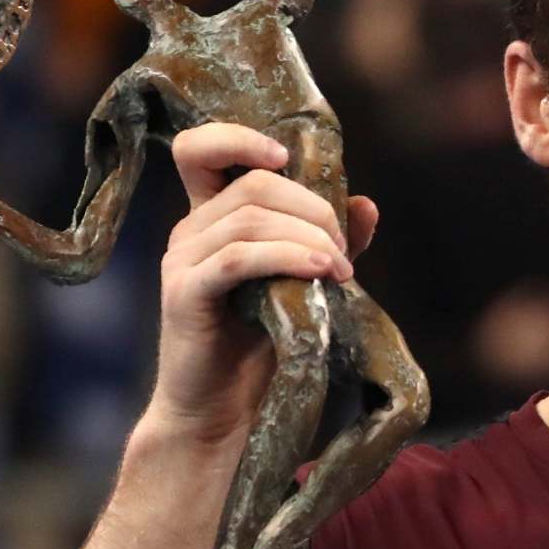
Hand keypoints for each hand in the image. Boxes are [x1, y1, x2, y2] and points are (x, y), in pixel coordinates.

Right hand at [146, 123, 378, 445]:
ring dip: (309, 237)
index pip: (200, 149)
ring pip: (250, 219)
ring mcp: (182, 259)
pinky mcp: (185, 293)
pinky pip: (238, 258)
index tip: (286, 157)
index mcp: (212, 216)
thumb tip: (366, 204)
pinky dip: (287, 258)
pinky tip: (322, 273)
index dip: (241, 137)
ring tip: (341, 269)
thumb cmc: (264, 345)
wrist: (224, 410)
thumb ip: (329, 242)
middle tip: (343, 249)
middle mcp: (190, 229)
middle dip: (313, 208)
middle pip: (254, 184)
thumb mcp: (304, 283)